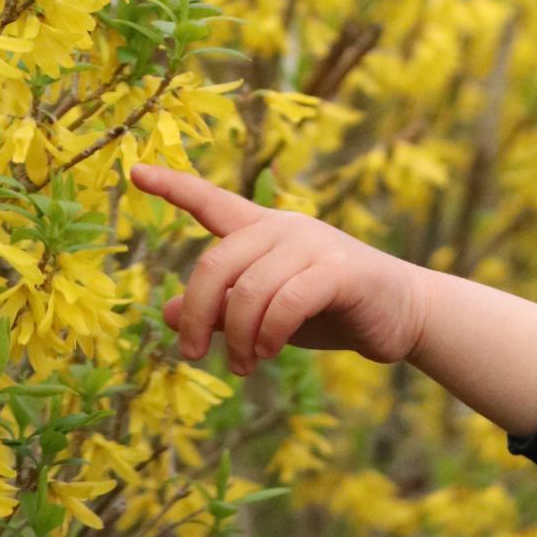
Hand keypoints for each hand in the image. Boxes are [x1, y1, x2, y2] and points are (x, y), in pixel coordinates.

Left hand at [129, 161, 428, 372]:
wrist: (400, 314)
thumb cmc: (326, 309)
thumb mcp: (264, 311)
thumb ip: (221, 307)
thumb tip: (168, 313)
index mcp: (261, 229)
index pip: (211, 202)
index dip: (173, 187)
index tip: (135, 170)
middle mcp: (283, 228)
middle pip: (216, 262)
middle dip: (198, 313)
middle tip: (193, 354)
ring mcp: (313, 245)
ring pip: (249, 289)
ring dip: (238, 337)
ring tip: (244, 366)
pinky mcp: (340, 270)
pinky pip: (287, 301)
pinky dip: (270, 333)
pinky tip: (268, 353)